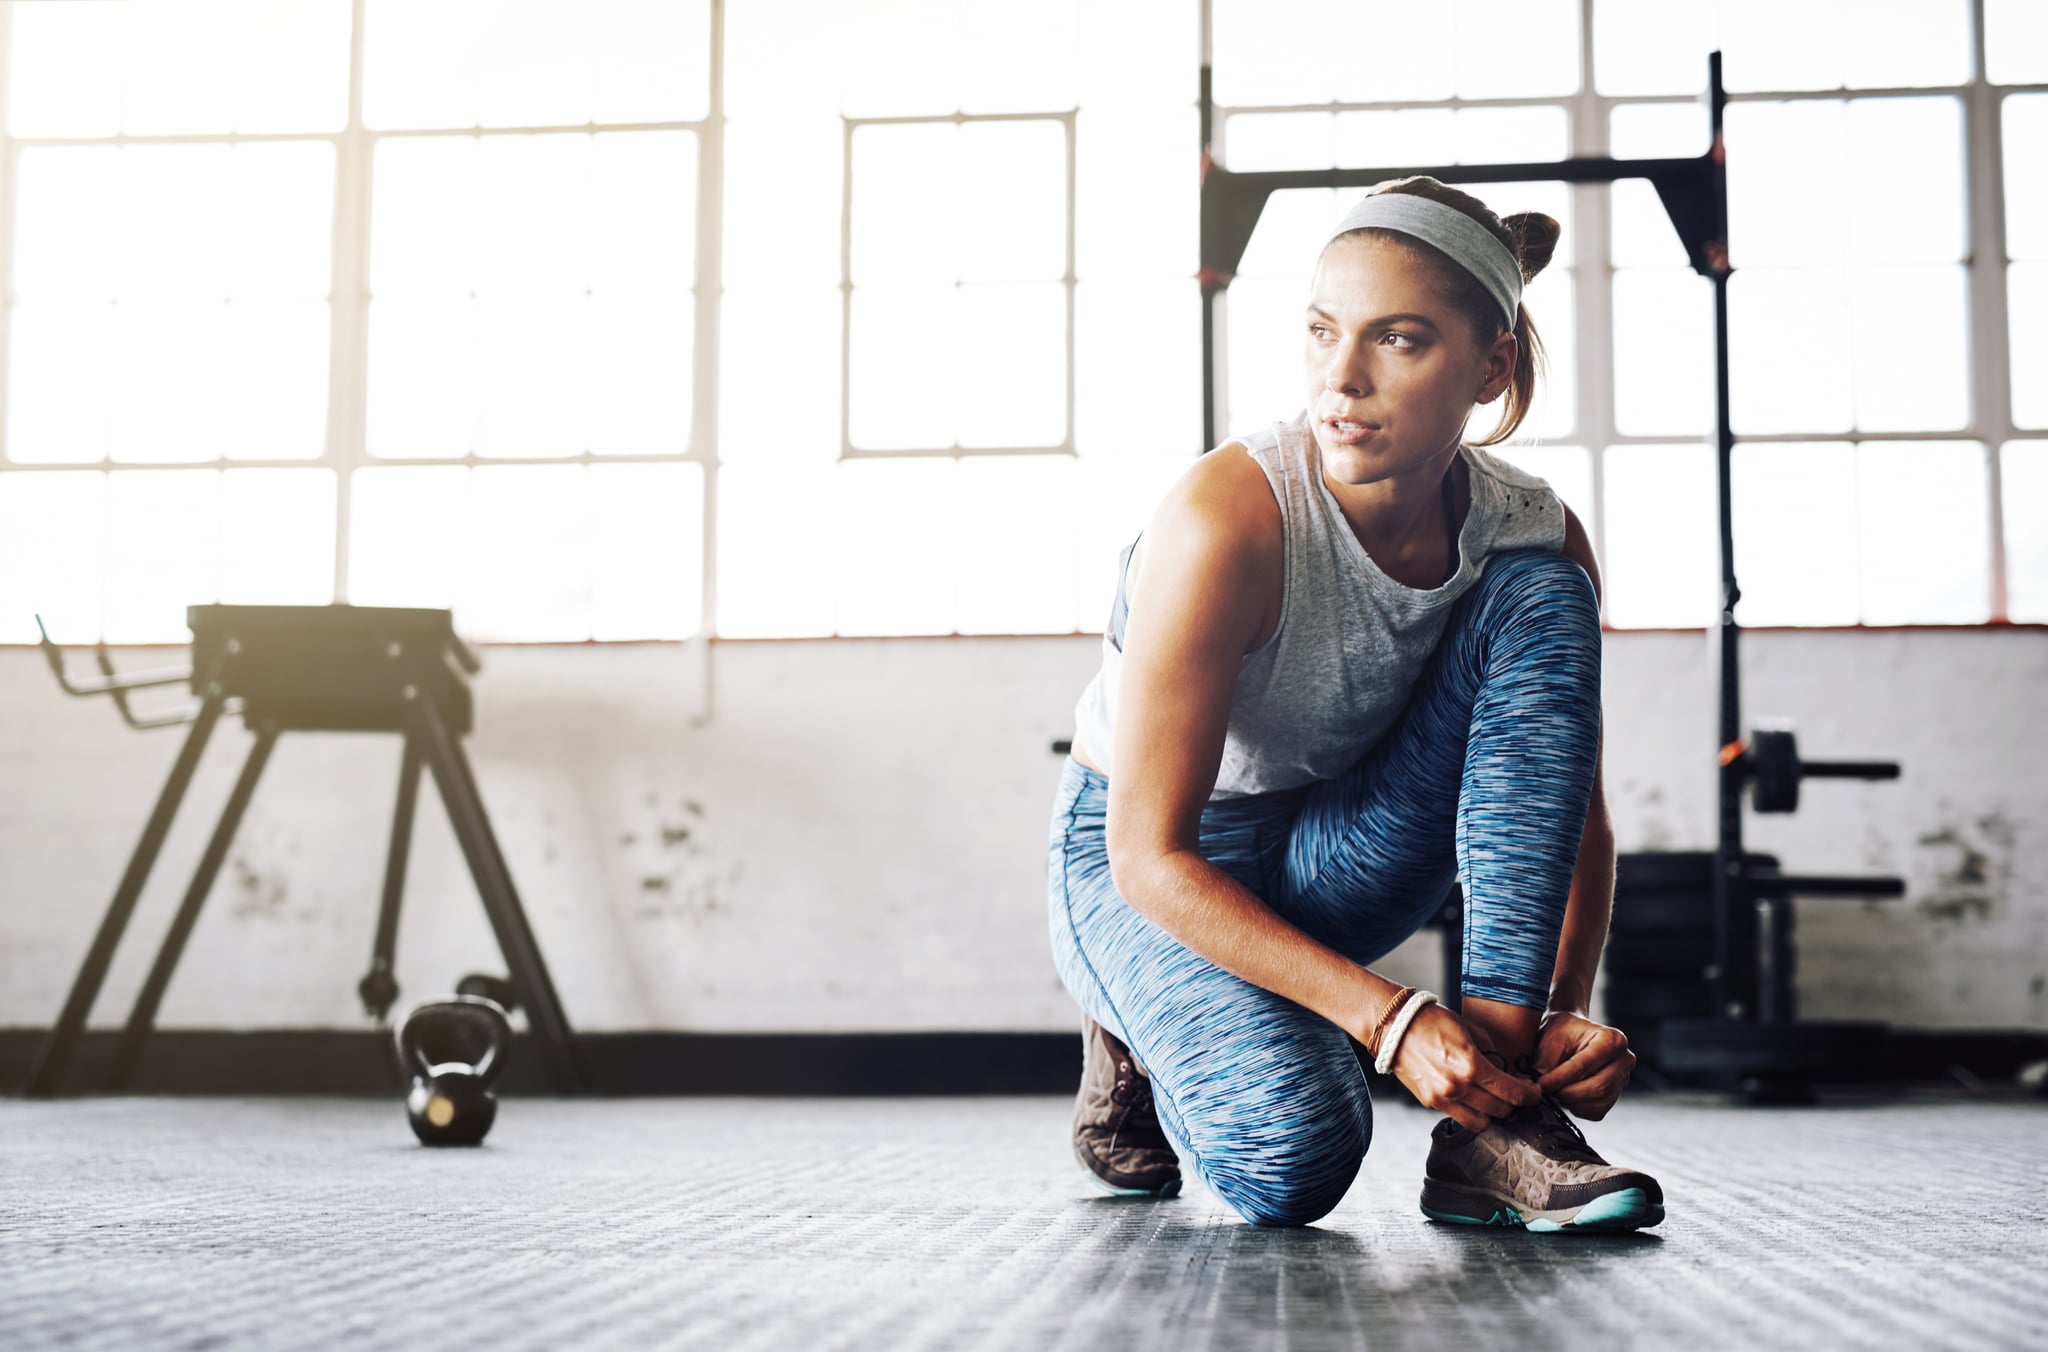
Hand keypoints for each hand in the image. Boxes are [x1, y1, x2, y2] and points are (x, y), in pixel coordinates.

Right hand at [1390, 1003, 1540, 1132]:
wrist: (1394, 1026)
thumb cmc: (1432, 1021)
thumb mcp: (1470, 1029)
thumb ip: (1491, 1053)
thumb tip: (1505, 1071)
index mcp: (1472, 1065)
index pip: (1513, 1093)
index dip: (1531, 1096)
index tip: (1535, 1093)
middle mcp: (1458, 1087)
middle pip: (1501, 1110)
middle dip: (1514, 1103)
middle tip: (1516, 1093)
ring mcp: (1443, 1098)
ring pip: (1482, 1123)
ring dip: (1493, 1113)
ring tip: (1494, 1099)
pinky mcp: (1430, 1102)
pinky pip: (1460, 1118)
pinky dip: (1472, 1112)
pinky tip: (1473, 1098)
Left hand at [1532, 1010, 1633, 1118]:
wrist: (1571, 1032)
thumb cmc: (1563, 1031)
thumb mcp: (1551, 1038)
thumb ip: (1546, 1061)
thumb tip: (1540, 1086)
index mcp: (1613, 1039)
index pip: (1585, 1065)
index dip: (1560, 1078)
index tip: (1541, 1084)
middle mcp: (1624, 1060)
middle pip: (1599, 1087)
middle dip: (1568, 1093)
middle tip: (1547, 1089)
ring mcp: (1623, 1079)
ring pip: (1599, 1103)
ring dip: (1572, 1101)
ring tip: (1555, 1089)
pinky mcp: (1615, 1094)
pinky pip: (1597, 1111)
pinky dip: (1577, 1108)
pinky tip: (1566, 1094)